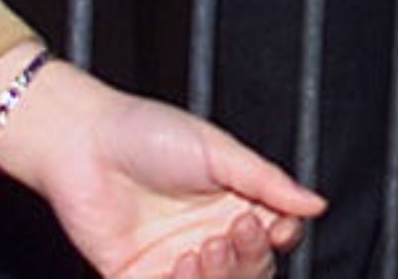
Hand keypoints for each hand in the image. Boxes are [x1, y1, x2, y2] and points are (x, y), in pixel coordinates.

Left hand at [0, 56, 321, 278]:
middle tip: (233, 231)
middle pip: (251, 270)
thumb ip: (266, 181)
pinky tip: (179, 264)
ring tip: (204, 248)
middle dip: (250, 259)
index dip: (280, 237)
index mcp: (232, 201)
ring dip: (222, 277)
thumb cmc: (146, 132)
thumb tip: (316, 204)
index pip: (273, 236)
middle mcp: (207, 235)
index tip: (275, 225)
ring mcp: (175, 261)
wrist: (81, 144)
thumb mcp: (216, 150)